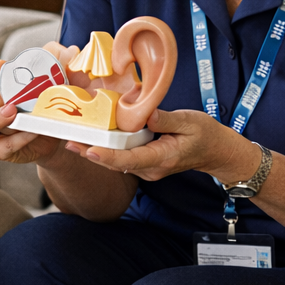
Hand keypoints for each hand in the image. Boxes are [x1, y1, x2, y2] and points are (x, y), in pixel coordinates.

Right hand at [0, 59, 68, 167]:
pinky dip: (15, 140)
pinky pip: (0, 149)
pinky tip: (31, 131)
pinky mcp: (0, 152)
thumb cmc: (46, 100)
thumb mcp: (53, 78)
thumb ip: (58, 61)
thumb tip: (71, 51)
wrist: (54, 130)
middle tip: (9, 96)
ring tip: (15, 112)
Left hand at [67, 108, 257, 182]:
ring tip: (72, 138)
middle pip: (117, 163)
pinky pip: (122, 158)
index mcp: (163, 158)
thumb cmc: (205, 134)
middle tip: (68, 140)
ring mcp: (147, 169)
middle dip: (92, 153)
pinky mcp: (144, 163)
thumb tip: (148, 115)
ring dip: (96, 151)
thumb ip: (168, 119)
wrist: (216, 151)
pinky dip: (107, 149)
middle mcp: (151, 168)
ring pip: (117, 162)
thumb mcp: (191, 121)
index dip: (107, 156)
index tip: (88, 151)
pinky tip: (91, 137)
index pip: (130, 160)